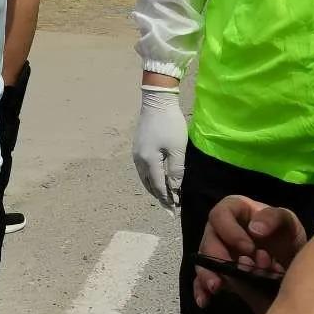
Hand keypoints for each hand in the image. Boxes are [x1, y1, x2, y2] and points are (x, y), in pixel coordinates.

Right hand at [132, 85, 186, 211]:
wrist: (157, 101)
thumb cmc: (170, 124)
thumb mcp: (177, 149)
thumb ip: (175, 171)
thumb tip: (174, 189)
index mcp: (148, 161)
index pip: (158, 186)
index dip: (167, 199)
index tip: (174, 211)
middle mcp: (139, 160)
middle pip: (149, 185)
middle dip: (160, 197)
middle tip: (170, 208)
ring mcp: (136, 153)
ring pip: (145, 178)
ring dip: (154, 188)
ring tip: (164, 197)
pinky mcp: (138, 147)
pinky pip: (144, 169)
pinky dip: (151, 178)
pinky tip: (157, 179)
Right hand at [194, 196, 306, 308]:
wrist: (293, 264)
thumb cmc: (287, 236)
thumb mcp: (287, 221)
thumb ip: (273, 218)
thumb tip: (254, 229)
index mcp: (236, 212)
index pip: (221, 214)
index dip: (230, 230)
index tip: (249, 249)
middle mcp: (222, 231)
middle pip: (208, 239)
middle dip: (217, 257)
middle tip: (233, 271)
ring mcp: (218, 253)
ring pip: (203, 261)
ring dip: (207, 274)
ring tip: (216, 287)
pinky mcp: (218, 274)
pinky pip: (202, 281)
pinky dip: (201, 290)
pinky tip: (205, 300)